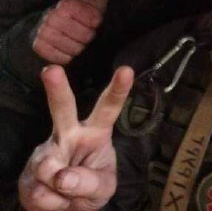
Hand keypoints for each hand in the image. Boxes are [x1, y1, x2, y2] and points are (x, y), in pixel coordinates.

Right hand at [18, 65, 133, 209]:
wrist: (64, 207)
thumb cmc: (91, 187)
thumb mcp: (103, 188)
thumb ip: (89, 183)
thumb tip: (61, 177)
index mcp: (97, 132)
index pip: (109, 109)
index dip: (118, 90)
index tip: (126, 70)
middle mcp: (70, 134)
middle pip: (63, 108)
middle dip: (57, 89)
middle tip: (51, 71)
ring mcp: (46, 150)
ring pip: (47, 165)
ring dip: (59, 188)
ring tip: (66, 191)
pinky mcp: (28, 170)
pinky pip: (38, 191)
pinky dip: (50, 203)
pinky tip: (53, 196)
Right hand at [33, 0, 112, 64]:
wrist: (53, 27)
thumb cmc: (80, 13)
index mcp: (67, 4)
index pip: (94, 20)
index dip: (97, 23)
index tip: (93, 20)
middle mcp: (52, 16)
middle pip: (86, 36)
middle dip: (89, 36)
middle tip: (83, 31)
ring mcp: (44, 32)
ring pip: (76, 49)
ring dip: (79, 47)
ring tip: (75, 39)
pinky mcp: (39, 46)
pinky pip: (64, 58)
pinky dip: (69, 56)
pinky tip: (67, 47)